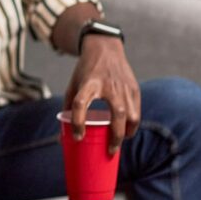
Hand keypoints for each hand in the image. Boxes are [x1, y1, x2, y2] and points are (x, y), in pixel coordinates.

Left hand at [64, 35, 139, 153]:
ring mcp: (124, 87)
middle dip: (115, 136)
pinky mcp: (134, 88)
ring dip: (127, 132)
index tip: (77, 137)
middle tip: (110, 151)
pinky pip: (136, 111)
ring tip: (119, 141)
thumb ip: (68, 108)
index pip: (80, 104)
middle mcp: (108, 85)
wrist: (104, 48)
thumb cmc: (85, 71)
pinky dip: (132, 124)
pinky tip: (126, 131)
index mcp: (88, 83)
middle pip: (117, 114)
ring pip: (132, 115)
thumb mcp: (73, 85)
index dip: (77, 122)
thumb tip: (63, 137)